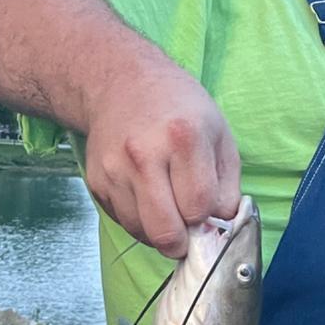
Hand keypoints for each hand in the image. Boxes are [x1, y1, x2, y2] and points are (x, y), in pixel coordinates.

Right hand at [84, 61, 240, 257]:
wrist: (122, 83)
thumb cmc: (177, 108)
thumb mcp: (219, 135)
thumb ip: (228, 186)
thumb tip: (221, 227)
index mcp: (182, 138)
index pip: (198, 209)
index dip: (206, 217)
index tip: (206, 209)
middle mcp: (144, 155)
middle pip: (166, 232)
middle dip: (182, 241)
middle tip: (188, 231)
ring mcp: (115, 170)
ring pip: (143, 233)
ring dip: (159, 232)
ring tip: (168, 206)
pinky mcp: (97, 182)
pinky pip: (123, 222)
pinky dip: (139, 221)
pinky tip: (147, 196)